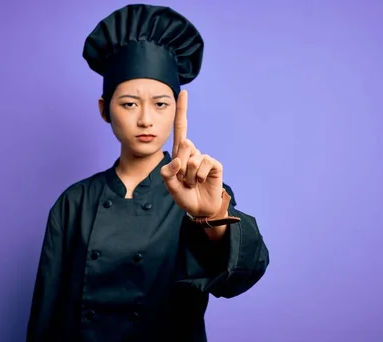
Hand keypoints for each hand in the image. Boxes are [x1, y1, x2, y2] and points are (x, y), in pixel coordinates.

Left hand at [160, 90, 223, 216]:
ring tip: (192, 183)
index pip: (181, 128)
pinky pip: (204, 164)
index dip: (182, 111)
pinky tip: (201, 181)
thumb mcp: (169, 186)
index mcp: (180, 153)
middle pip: (183, 145)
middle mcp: (192, 152)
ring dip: (188, 176)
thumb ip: (168, 173)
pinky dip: (199, 176)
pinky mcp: (214, 165)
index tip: (183, 93)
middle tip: (184, 180)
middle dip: (180, 166)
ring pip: (192, 159)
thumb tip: (178, 160)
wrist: (200, 209)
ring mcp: (204, 158)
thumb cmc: (184, 195)